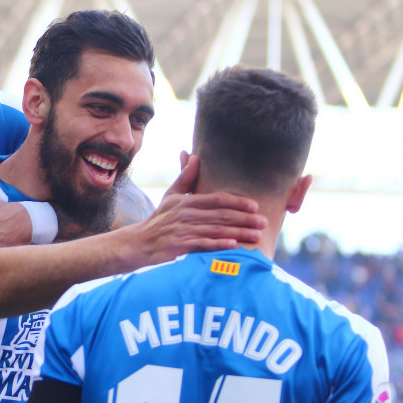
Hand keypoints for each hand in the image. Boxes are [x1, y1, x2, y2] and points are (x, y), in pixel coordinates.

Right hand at [128, 154, 266, 263]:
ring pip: (216, 230)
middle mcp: (185, 215)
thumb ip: (186, 178)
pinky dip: (218, 245)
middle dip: (244, 219)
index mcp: (186, 201)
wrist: (139, 243)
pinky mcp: (179, 247)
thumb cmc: (159, 219)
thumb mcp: (171, 196)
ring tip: (256, 236)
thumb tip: (195, 155)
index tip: (255, 205)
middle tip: (263, 222)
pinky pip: (203, 245)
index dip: (237, 202)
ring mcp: (182, 231)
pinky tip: (234, 245)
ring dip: (238, 233)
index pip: (217, 199)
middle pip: (221, 215)